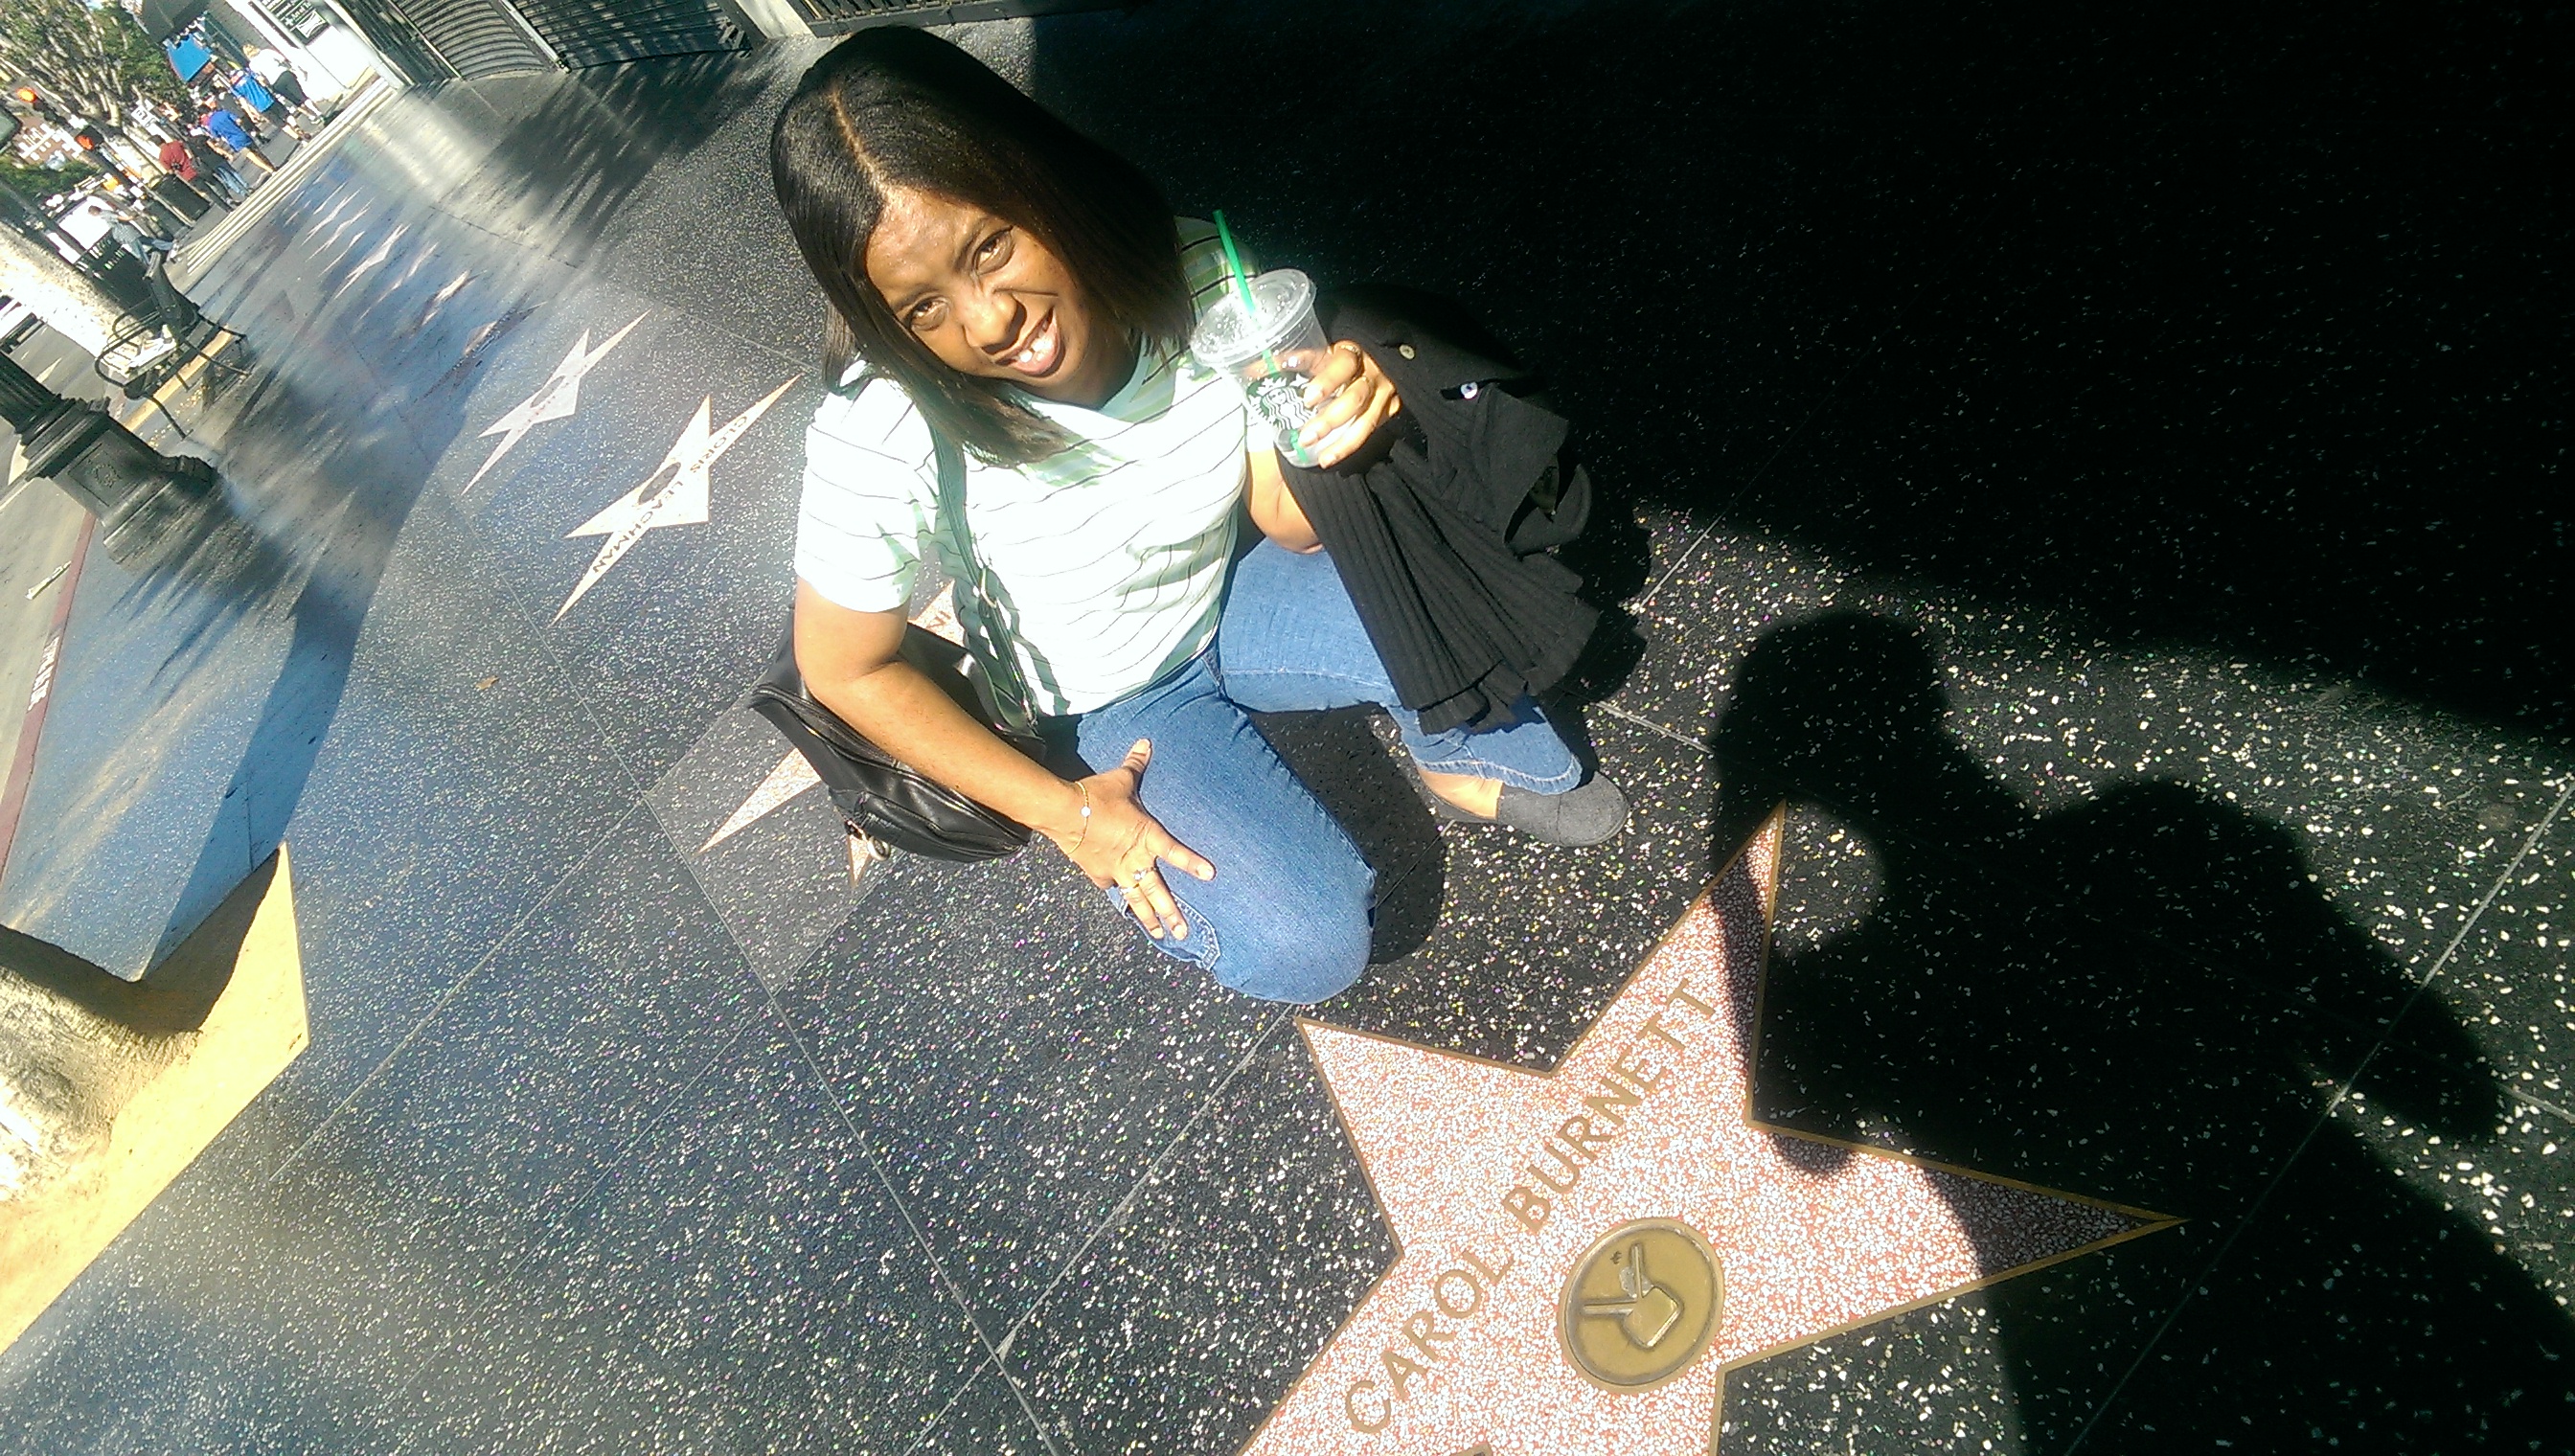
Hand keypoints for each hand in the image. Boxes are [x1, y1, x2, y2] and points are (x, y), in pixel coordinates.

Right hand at [1054, 739, 1215, 939]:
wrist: (1062, 811)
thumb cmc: (1096, 794)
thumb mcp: (1121, 778)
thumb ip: (1136, 763)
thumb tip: (1146, 742)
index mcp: (1147, 835)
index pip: (1175, 852)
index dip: (1192, 864)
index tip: (1210, 875)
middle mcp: (1135, 858)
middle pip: (1157, 892)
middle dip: (1171, 914)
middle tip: (1185, 934)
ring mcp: (1116, 870)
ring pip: (1137, 900)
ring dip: (1150, 918)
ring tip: (1164, 937)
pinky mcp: (1098, 874)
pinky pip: (1112, 887)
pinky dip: (1119, 894)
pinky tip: (1124, 903)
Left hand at [1297, 340, 1402, 467]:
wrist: (1373, 363)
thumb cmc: (1337, 360)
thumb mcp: (1320, 355)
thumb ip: (1294, 361)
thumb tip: (1254, 370)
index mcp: (1352, 354)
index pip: (1343, 366)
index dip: (1327, 382)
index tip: (1308, 399)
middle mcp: (1373, 374)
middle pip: (1354, 398)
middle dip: (1330, 420)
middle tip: (1306, 437)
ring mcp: (1385, 394)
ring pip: (1366, 422)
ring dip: (1343, 442)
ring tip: (1323, 458)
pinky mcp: (1390, 410)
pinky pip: (1371, 431)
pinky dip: (1351, 446)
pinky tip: (1332, 457)